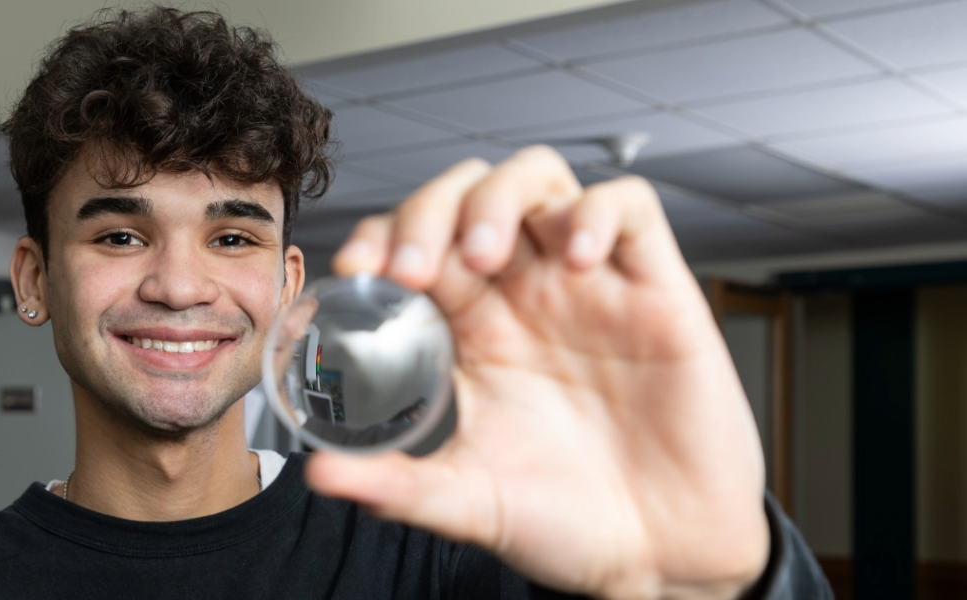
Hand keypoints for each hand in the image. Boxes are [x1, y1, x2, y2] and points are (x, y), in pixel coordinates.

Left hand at [305, 147, 769, 599]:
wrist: (661, 554)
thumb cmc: (569, 522)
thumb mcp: (467, 502)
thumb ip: (396, 487)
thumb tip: (320, 475)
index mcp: (473, 328)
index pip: (414, 243)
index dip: (380, 236)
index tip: (355, 271)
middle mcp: (525, 292)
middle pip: (465, 195)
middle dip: (427, 212)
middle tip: (412, 268)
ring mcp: (589, 284)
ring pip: (536, 177)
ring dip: (498, 198)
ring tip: (485, 256)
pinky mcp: (658, 289)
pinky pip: (631, 207)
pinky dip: (599, 213)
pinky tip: (578, 260)